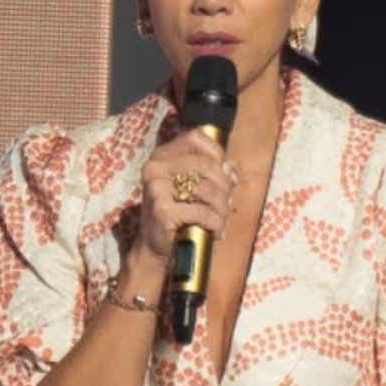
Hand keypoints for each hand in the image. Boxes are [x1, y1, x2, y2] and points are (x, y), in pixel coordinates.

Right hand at [131, 129, 234, 278]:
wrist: (155, 247)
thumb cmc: (179, 214)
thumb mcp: (192, 187)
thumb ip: (211, 172)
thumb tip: (230, 169)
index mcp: (161, 156)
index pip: (195, 138)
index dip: (217, 152)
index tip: (227, 172)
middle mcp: (155, 168)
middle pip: (207, 165)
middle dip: (225, 186)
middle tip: (228, 203)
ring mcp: (157, 189)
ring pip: (208, 189)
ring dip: (223, 208)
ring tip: (223, 220)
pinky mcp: (163, 211)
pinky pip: (203, 212)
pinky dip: (216, 224)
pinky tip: (217, 232)